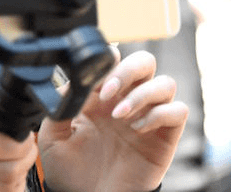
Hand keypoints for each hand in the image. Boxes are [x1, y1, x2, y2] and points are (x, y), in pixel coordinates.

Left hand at [38, 49, 187, 191]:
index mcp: (101, 95)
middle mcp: (127, 100)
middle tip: (106, 92)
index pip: (114, 61)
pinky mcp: (164, 137)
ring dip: (142, 94)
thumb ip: (59, 108)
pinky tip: (138, 129)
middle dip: (128, 70)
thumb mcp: (53, 138)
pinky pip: (177, 111)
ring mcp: (148, 117)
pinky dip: (160, 114)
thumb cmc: (72, 170)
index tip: (95, 75)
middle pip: (144, 62)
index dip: (108, 60)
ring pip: (165, 83)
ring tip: (119, 115)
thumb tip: (67, 85)